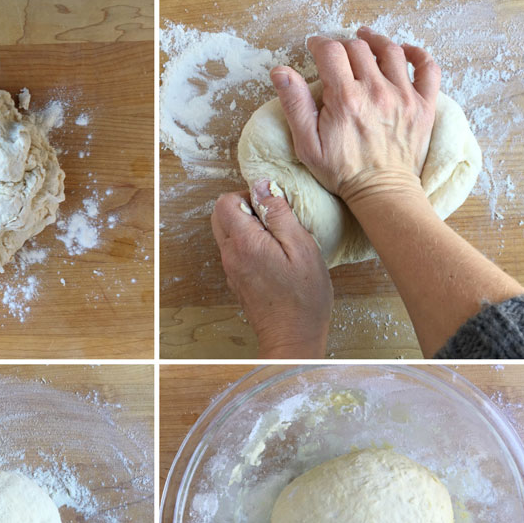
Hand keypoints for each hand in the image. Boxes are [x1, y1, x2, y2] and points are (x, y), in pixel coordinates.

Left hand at [211, 181, 333, 357]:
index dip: (248, 195)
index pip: (225, 202)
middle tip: (273, 219)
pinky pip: (236, 253)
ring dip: (247, 228)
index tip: (271, 205)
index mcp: (244, 243)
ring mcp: (231, 270)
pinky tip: (274, 256)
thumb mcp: (301, 246)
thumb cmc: (303, 296)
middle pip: (220, 216)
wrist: (292, 336)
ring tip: (277, 239)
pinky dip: (250, 246)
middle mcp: (231, 256)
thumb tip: (262, 186)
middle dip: (243, 209)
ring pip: (227, 235)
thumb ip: (278, 214)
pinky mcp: (237, 281)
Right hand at [270, 27, 440, 206]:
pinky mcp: (423, 105)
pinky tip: (404, 53)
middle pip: (360, 48)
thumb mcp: (307, 145)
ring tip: (365, 41)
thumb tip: (280, 72)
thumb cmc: (342, 173)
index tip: (314, 47)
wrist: (380, 193)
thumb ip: (295, 105)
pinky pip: (427, 68)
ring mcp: (403, 96)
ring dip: (376, 41)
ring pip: (391, 50)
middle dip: (344, 45)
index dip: (319, 44)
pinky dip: (417, 54)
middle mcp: (376, 91)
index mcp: (345, 99)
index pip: (331, 52)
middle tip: (337, 53)